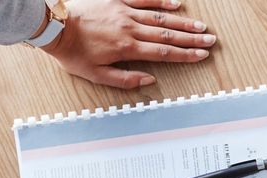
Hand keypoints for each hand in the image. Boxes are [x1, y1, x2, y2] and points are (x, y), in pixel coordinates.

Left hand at [41, 0, 216, 89]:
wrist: (55, 27)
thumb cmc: (73, 53)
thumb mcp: (96, 76)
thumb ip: (124, 79)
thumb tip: (149, 81)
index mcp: (127, 49)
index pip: (164, 52)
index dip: (185, 55)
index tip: (202, 55)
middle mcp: (130, 29)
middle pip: (168, 34)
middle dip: (192, 38)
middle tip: (211, 40)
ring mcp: (124, 12)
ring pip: (159, 17)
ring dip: (182, 21)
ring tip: (200, 25)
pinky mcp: (116, 0)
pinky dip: (160, 0)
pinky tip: (175, 2)